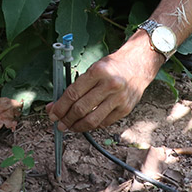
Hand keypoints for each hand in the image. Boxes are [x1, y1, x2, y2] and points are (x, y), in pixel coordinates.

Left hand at [46, 36, 160, 131]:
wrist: (138, 65)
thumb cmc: (113, 66)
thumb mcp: (94, 68)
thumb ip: (78, 86)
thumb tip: (59, 103)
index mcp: (98, 71)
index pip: (73, 93)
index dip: (60, 106)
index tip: (52, 112)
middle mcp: (109, 85)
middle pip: (80, 109)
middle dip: (66, 118)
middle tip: (58, 123)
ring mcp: (119, 99)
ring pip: (92, 120)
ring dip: (77, 126)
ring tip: (69, 127)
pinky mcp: (125, 109)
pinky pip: (104, 123)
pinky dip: (92, 126)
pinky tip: (85, 124)